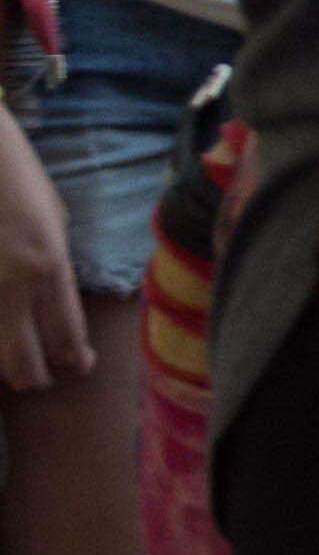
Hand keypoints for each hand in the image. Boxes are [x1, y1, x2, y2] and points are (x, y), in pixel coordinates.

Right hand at [0, 103, 90, 392]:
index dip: (73, 360)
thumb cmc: (15, 177)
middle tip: (40, 375)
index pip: (66, 336)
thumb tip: (52, 306)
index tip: (75, 365)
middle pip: (22, 366)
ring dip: (1, 363)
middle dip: (34, 377)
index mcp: (48, 265)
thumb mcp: (52, 218)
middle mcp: (9, 288)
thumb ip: (53, 266)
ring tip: (12, 358)